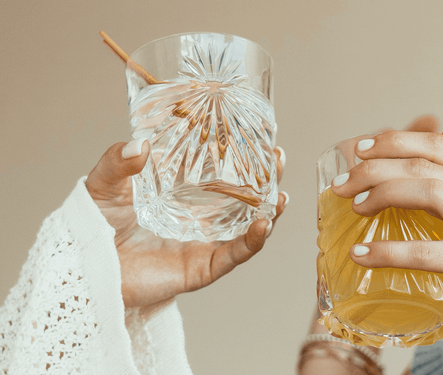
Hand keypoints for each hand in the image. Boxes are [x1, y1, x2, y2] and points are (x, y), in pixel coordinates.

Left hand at [85, 139, 287, 308]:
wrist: (85, 269)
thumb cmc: (94, 226)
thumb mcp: (104, 184)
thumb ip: (117, 162)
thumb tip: (139, 145)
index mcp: (182, 192)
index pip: (220, 169)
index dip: (242, 153)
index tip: (260, 134)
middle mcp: (199, 215)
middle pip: (244, 196)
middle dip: (266, 179)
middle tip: (279, 158)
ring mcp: (203, 241)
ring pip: (248, 225)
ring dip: (270, 211)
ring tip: (282, 195)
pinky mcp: (201, 266)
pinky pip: (234, 254)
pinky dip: (253, 241)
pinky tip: (264, 223)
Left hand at [331, 129, 442, 344]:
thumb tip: (401, 186)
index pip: (437, 144)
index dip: (394, 141)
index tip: (360, 149)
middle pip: (423, 164)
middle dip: (374, 168)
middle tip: (343, 184)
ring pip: (426, 191)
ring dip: (380, 194)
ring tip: (354, 207)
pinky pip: (424, 252)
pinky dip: (387, 250)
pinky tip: (362, 253)